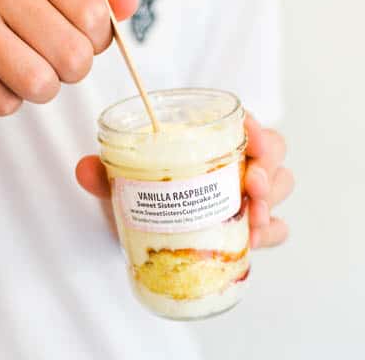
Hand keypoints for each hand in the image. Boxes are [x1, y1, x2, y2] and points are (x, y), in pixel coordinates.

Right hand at [0, 0, 137, 114]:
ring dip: (38, 91)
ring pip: (40, 84)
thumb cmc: (4, 25)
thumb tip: (130, 0)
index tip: (76, 38)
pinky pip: (5, 104)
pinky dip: (5, 101)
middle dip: (68, 72)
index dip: (96, 41)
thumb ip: (96, 0)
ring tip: (17, 70)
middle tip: (44, 59)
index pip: (94, 13)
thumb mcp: (52, 2)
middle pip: (74, 56)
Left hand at [75, 115, 293, 248]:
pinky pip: (276, 227)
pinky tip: (253, 241)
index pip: (244, 122)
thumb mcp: (124, 184)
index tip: (249, 133)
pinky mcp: (250, 225)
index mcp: (209, 142)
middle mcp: (235, 163)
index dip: (254, 124)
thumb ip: (105, 174)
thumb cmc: (143, 197)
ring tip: (252, 219)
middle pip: (273, 152)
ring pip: (280, 186)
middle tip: (254, 186)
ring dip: (271, 202)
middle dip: (269, 167)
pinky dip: (270, 233)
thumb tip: (84, 169)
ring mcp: (247, 194)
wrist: (147, 235)